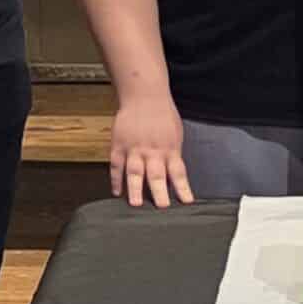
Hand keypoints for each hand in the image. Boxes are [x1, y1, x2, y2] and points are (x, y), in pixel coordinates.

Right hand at [108, 94, 194, 209]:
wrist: (144, 96)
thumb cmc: (163, 115)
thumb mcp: (175, 134)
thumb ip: (173, 155)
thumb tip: (175, 175)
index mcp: (170, 149)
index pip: (178, 173)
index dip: (182, 188)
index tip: (187, 201)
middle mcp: (153, 151)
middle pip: (156, 175)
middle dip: (159, 192)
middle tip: (161, 207)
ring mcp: (134, 148)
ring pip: (134, 171)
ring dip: (134, 188)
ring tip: (134, 204)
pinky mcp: (119, 145)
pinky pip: (116, 165)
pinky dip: (115, 179)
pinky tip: (117, 192)